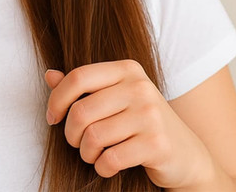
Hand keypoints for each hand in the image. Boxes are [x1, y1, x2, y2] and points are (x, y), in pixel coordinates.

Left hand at [44, 60, 213, 188]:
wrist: (186, 154)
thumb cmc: (141, 122)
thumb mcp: (114, 97)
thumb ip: (83, 86)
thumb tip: (49, 75)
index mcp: (127, 69)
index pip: (78, 77)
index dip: (57, 99)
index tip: (52, 117)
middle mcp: (139, 87)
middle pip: (81, 110)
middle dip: (70, 133)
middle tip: (76, 142)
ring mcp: (150, 115)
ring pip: (94, 136)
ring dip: (86, 152)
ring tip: (93, 154)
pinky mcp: (157, 144)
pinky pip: (111, 158)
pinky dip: (102, 166)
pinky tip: (108, 165)